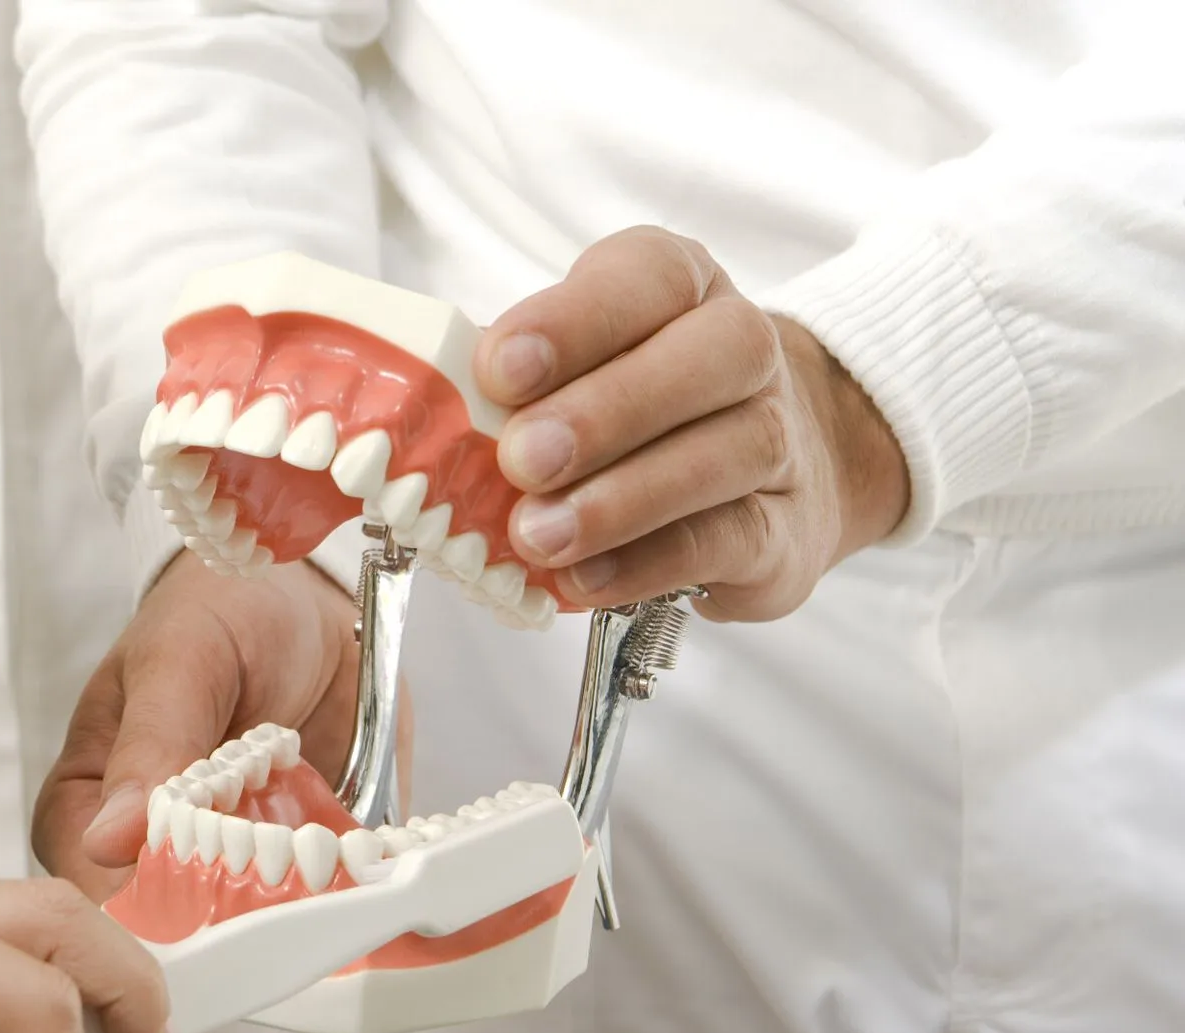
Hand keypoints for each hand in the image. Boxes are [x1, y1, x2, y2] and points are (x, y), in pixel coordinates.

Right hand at [33, 552, 367, 900]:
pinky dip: (344, 899)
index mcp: (90, 804)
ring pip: (248, 926)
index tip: (191, 922)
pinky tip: (366, 879)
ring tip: (326, 879)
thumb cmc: (217, 609)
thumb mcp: (180, 660)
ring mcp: (229, 860)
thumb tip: (107, 840)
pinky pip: (319, 902)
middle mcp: (153, 847)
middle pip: (171, 926)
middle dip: (223, 925)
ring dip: (291, 914)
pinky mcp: (298, 858)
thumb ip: (151, 745)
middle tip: (272, 895)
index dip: (137, 917)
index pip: (92, 890)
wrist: (308, 591)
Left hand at [477, 225, 910, 620]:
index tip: (500, 369)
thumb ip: (515, 386)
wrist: (769, 472)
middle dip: (605, 412)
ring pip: (726, 453)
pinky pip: (725, 542)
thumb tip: (430, 421)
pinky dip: (648, 563)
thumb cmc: (632, 406)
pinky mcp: (781, 532)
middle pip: (710, 357)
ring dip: (622, 499)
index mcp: (680, 286)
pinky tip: (585, 577)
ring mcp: (777, 440)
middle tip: (523, 460)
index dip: (573, 321)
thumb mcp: (573, 369)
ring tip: (541, 533)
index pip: (646, 276)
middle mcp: (742, 350)